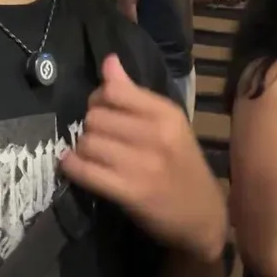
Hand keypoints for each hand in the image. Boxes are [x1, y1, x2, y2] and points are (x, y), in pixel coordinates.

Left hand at [61, 56, 226, 261]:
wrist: (203, 216)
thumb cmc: (182, 165)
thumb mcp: (167, 124)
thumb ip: (135, 93)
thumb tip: (108, 61)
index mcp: (166, 113)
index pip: (114, 90)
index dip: (98, 98)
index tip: (101, 109)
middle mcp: (156, 134)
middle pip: (96, 116)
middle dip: (90, 126)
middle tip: (98, 137)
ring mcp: (143, 164)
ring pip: (88, 142)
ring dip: (82, 148)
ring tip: (92, 155)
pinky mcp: (130, 192)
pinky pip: (86, 171)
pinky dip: (73, 167)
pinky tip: (74, 165)